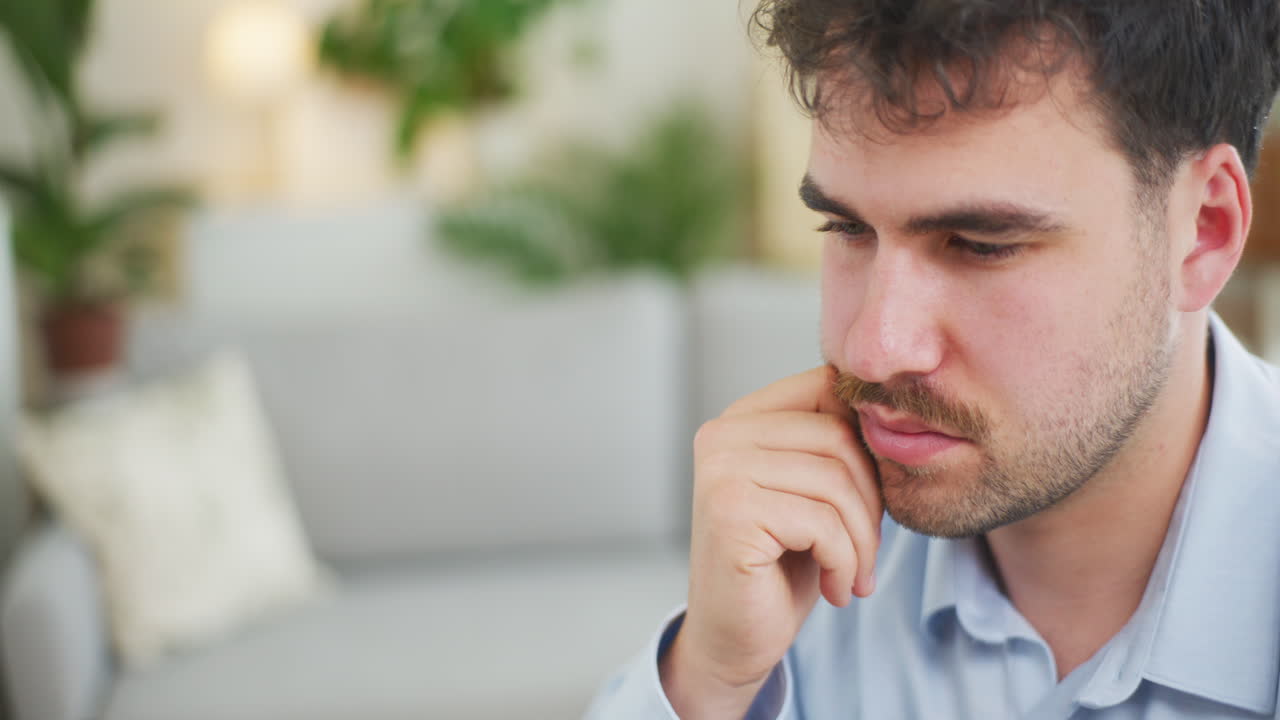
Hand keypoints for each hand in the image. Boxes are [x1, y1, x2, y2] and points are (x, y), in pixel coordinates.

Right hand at [660, 366, 882, 718]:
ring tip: (854, 574)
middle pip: (838, 438)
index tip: (870, 497)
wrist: (735, 639)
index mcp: (741, 419)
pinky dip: (844, 564)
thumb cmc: (780, 566)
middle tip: (867, 550)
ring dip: (862, 541)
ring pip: (836, 483)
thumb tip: (891, 407)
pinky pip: (822, 525)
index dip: (867, 441)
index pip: (826, 389)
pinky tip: (835, 589)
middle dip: (871, 501)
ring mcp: (721, 472)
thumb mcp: (815, 493)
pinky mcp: (731, 514)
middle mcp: (722, 435)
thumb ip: (834, 446)